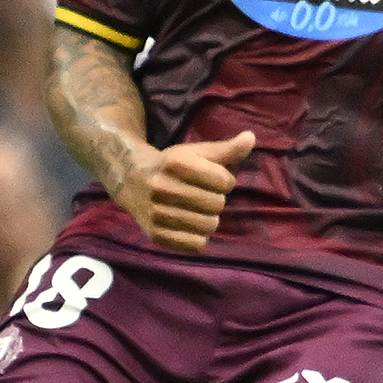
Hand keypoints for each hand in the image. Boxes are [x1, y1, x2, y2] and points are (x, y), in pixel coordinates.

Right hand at [115, 130, 251, 251]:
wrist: (131, 181)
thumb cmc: (172, 166)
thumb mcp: (196, 153)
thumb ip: (226, 149)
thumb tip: (251, 138)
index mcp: (174, 163)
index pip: (224, 181)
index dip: (224, 180)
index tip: (211, 179)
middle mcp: (162, 188)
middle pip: (217, 204)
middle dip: (216, 200)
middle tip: (201, 196)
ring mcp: (156, 213)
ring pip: (209, 226)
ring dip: (209, 219)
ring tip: (196, 210)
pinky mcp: (155, 235)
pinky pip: (196, 245)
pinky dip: (198, 237)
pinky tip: (188, 225)